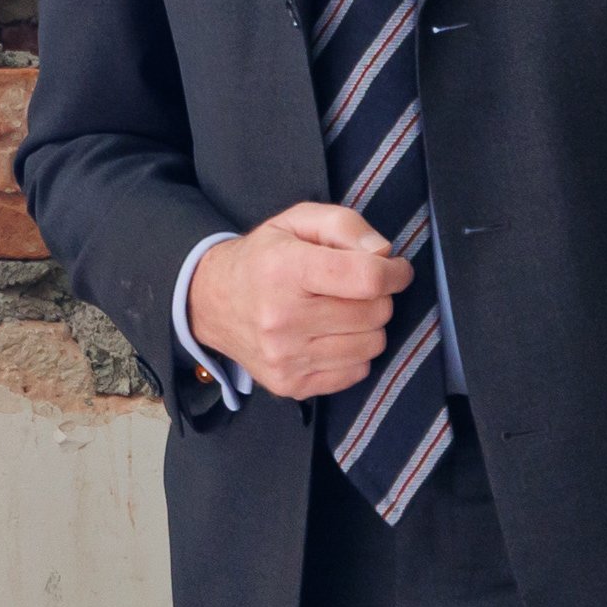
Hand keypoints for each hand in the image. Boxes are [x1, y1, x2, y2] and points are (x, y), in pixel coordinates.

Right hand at [185, 202, 413, 398]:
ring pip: (371, 345)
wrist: (211, 303)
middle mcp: (282, 319)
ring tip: (341, 311)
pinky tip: (330, 335)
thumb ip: (345, 225)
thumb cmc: (263, 258)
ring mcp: (285, 358)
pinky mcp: (290, 384)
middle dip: (378, 297)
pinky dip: (353, 353)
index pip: (367, 279)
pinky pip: (356, 372)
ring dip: (367, 326)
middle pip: (375, 313)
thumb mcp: (298, 221)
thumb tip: (383, 253)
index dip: (394, 272)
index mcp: (285, 270)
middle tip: (356, 288)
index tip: (395, 269)